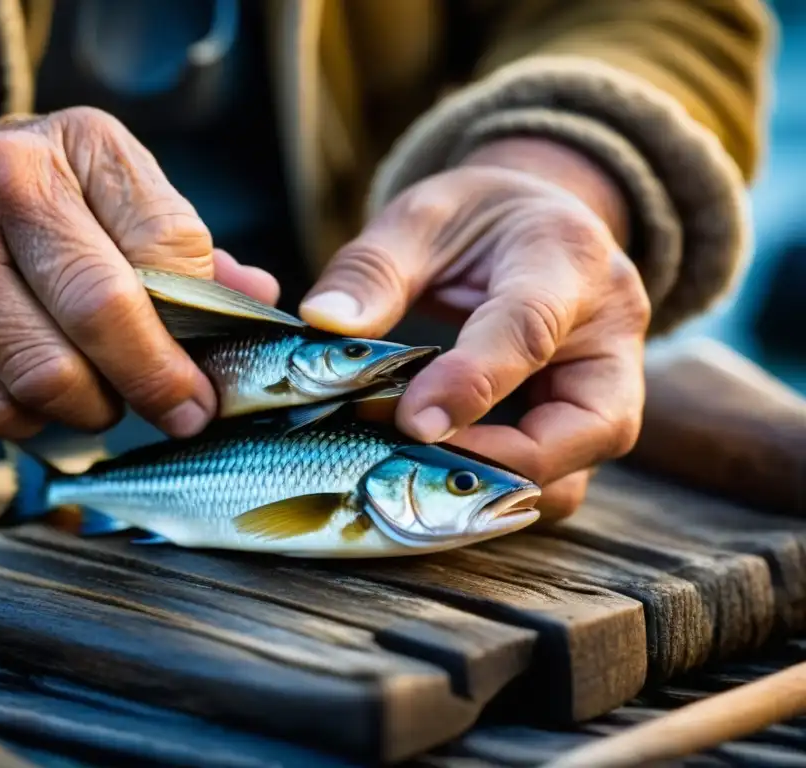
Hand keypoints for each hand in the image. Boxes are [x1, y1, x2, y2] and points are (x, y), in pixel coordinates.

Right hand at [0, 107, 277, 441]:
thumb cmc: (19, 202)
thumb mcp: (102, 184)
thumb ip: (178, 244)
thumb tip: (257, 305)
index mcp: (62, 153)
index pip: (165, 257)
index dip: (201, 336)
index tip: (213, 384)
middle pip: (101, 327)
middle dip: (154, 387)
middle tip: (177, 412)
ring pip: (42, 390)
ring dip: (85, 411)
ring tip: (90, 389)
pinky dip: (20, 423)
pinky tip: (23, 390)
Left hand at [300, 138, 650, 519]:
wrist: (540, 223)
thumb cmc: (481, 218)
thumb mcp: (422, 217)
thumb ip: (374, 268)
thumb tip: (324, 321)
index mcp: (569, 260)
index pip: (529, 330)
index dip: (472, 383)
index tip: (409, 421)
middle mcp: (611, 334)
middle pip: (591, 426)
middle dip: (501, 462)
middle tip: (410, 462)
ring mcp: (608, 389)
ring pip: (576, 473)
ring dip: (497, 491)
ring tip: (414, 472)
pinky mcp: (585, 427)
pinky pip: (554, 482)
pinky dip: (495, 492)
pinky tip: (434, 474)